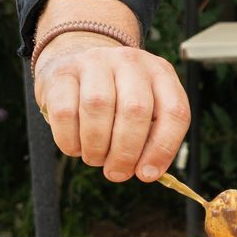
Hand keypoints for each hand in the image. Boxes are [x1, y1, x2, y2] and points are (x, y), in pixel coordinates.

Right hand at [33, 37, 189, 182]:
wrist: (73, 65)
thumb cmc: (114, 98)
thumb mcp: (142, 109)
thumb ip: (150, 137)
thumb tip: (147, 172)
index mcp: (160, 73)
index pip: (174, 111)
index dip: (162, 149)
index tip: (147, 174)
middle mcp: (131, 62)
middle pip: (135, 109)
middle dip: (125, 152)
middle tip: (116, 172)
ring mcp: (95, 62)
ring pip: (98, 106)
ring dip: (96, 146)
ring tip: (95, 158)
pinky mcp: (62, 72)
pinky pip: (65, 112)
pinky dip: (70, 140)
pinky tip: (75, 146)